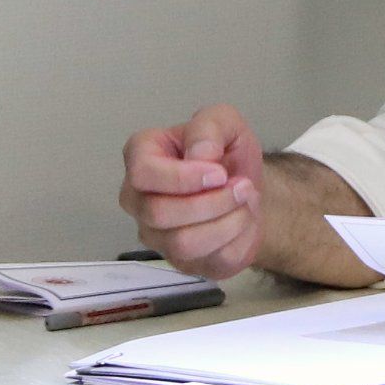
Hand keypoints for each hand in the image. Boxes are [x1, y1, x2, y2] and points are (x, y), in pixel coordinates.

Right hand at [121, 103, 270, 278]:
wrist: (247, 190)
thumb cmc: (226, 155)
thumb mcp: (224, 122)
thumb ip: (210, 126)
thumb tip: (199, 154)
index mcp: (140, 157)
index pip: (143, 174)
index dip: (183, 177)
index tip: (219, 173)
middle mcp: (137, 200)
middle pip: (158, 213)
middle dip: (211, 202)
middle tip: (243, 187)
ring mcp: (156, 235)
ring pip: (182, 243)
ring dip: (227, 222)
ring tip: (245, 203)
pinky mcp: (182, 262)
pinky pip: (208, 262)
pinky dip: (237, 240)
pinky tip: (242, 222)